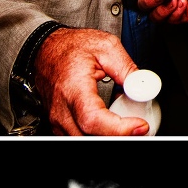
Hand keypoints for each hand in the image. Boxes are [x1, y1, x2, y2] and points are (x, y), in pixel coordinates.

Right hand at [32, 30, 150, 134]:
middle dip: (118, 136)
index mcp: (74, 89)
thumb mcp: (105, 46)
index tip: (139, 125)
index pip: (94, 120)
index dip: (120, 128)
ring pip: (85, 141)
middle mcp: (62, 109)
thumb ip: (126, 68)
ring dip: (107, 136)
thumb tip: (141, 87)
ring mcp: (58, 121)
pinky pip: (79, 138)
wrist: (45, 50)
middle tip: (137, 126)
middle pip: (91, 137)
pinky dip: (97, 135)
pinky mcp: (59, 126)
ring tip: (122, 123)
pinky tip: (108, 125)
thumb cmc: (70, 48)